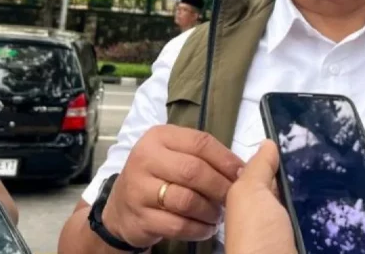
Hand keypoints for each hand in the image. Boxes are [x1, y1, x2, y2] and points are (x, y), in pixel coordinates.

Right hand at [101, 125, 244, 248]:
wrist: (120, 208)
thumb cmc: (156, 176)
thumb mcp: (173, 154)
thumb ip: (202, 155)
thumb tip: (244, 167)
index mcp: (159, 137)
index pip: (200, 143)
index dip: (226, 159)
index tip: (243, 173)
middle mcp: (146, 159)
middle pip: (194, 171)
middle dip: (220, 186)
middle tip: (233, 198)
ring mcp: (139, 189)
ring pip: (187, 200)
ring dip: (210, 210)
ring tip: (219, 215)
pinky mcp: (140, 218)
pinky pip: (178, 225)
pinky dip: (198, 229)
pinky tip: (206, 228)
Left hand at [224, 140, 364, 253]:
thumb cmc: (259, 241)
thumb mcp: (248, 196)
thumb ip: (260, 168)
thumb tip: (271, 143)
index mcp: (285, 210)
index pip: (315, 181)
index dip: (334, 163)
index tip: (354, 146)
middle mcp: (312, 228)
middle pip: (348, 198)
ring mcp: (336, 248)